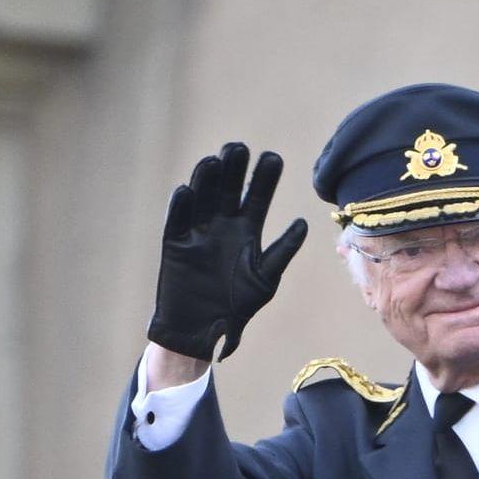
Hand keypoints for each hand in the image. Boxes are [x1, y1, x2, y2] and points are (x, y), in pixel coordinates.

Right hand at [148, 142, 307, 360]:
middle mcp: (222, 226)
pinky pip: (177, 221)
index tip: (273, 158)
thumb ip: (282, 250)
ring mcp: (197, 232)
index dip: (264, 179)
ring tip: (215, 161)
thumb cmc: (237, 306)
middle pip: (228, 191)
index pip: (258, 198)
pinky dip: (181, 206)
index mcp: (247, 231)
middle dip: (234, 170)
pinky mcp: (174, 244)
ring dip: (207, 180)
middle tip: (240, 148)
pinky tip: (187, 190)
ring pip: (203, 198)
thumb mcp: (265, 277)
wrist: (203, 330)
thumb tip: (304, 223)